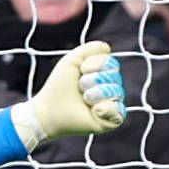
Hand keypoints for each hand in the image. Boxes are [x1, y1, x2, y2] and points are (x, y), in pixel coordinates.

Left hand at [13, 40, 127, 142]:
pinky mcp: (111, 120)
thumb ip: (91, 49)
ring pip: (116, 91)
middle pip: (114, 75)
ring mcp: (112, 103)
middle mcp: (111, 87)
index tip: (80, 72)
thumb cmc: (60, 86)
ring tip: (84, 99)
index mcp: (103, 73)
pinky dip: (104, 109)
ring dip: (94, 94)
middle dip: (92, 80)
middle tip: (80, 88)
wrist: (49, 109)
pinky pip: (119, 110)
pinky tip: (94, 110)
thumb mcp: (73, 60)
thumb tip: (108, 48)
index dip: (93, 65)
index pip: (111, 62)